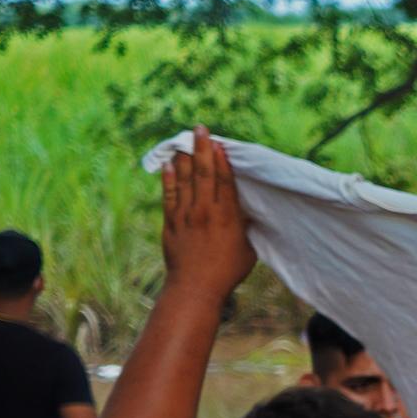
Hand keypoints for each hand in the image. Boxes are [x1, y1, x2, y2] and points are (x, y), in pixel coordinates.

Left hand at [159, 127, 255, 296]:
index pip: (225, 181)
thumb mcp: (247, 249)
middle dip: (202, 149)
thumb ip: (246, 227)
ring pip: (185, 180)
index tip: (219, 144)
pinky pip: (169, 195)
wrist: (196, 288)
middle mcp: (206, 211)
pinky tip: (169, 164)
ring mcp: (186, 216)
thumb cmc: (227, 272)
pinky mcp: (171, 223)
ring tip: (184, 140)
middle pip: (204, 173)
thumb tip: (248, 212)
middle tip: (201, 129)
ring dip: (185, 157)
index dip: (222, 161)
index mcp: (228, 217)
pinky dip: (168, 178)